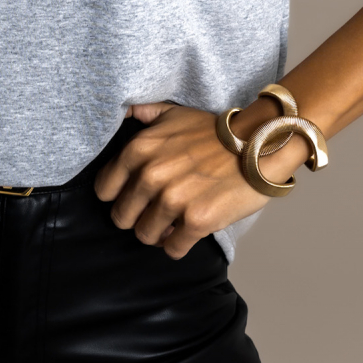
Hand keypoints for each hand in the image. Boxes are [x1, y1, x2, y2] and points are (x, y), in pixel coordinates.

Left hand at [94, 100, 302, 259]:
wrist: (258, 145)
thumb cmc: (215, 132)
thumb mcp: (174, 113)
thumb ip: (145, 114)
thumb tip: (126, 113)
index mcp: (138, 150)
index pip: (104, 190)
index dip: (117, 196)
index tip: (133, 198)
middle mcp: (150, 176)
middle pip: (122, 218)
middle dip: (137, 217)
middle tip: (154, 213)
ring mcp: (172, 200)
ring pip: (145, 236)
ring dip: (158, 233)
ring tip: (173, 223)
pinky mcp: (196, 222)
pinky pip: (172, 249)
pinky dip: (178, 245)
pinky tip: (187, 232)